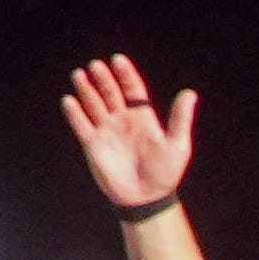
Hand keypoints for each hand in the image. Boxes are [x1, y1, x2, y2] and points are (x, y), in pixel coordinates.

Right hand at [62, 55, 196, 212]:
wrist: (145, 199)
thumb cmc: (164, 174)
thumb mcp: (177, 145)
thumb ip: (180, 118)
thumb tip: (189, 93)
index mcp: (143, 118)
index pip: (132, 89)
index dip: (125, 74)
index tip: (118, 60)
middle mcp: (123, 121)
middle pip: (110, 93)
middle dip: (103, 79)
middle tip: (96, 66)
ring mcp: (107, 132)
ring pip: (94, 105)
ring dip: (86, 90)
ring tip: (79, 74)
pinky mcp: (93, 145)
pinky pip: (81, 126)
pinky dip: (74, 113)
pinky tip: (69, 100)